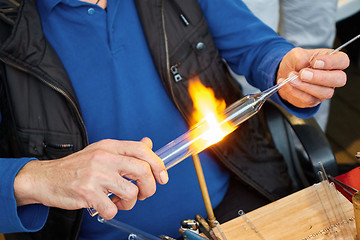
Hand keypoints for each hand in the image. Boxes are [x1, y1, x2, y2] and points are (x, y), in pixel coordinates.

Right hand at [13, 138, 167, 219]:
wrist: (45, 178)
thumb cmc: (76, 167)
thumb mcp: (101, 151)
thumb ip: (126, 150)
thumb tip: (148, 143)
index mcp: (109, 146)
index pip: (142, 150)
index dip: (158, 164)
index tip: (163, 177)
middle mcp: (104, 158)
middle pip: (142, 171)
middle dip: (149, 187)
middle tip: (143, 194)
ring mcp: (95, 175)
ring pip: (131, 193)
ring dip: (129, 203)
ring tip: (118, 201)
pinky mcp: (86, 193)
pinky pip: (112, 209)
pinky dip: (111, 212)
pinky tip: (104, 206)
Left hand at [277, 47, 349, 107]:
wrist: (284, 75)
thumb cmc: (295, 63)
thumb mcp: (296, 54)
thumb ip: (301, 58)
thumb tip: (303, 67)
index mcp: (333, 60)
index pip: (342, 61)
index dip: (331, 62)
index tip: (315, 62)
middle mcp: (333, 76)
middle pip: (339, 79)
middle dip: (319, 77)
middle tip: (302, 74)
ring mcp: (325, 90)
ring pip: (324, 92)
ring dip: (305, 86)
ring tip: (290, 79)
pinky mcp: (314, 100)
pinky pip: (308, 99)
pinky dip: (294, 92)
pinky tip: (285, 84)